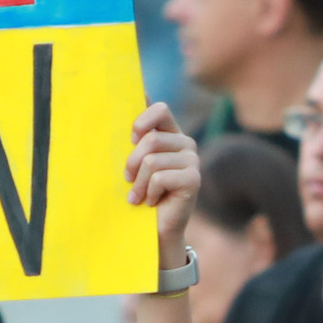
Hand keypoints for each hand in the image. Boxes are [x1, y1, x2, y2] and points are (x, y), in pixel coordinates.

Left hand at [126, 104, 199, 256]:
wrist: (156, 230)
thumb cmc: (140, 193)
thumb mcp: (134, 161)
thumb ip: (137, 135)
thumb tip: (139, 93)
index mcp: (172, 134)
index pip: (160, 109)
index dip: (142, 122)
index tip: (131, 140)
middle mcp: (186, 144)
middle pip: (150, 140)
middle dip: (132, 163)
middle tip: (129, 180)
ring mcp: (192, 162)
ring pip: (151, 161)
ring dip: (138, 183)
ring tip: (138, 196)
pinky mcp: (193, 180)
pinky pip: (159, 178)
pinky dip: (149, 193)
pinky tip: (152, 202)